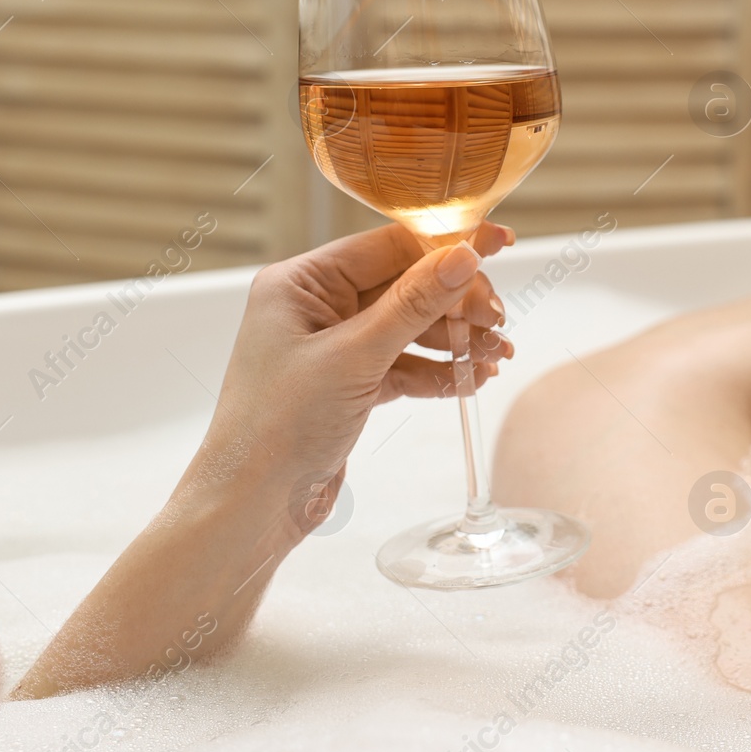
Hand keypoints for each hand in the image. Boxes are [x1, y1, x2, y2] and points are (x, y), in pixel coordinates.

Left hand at [187, 221, 513, 531]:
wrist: (253, 507)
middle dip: (456, 303)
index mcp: (300, 283)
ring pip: (409, 328)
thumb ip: (413, 304)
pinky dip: (437, 372)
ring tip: (495, 356)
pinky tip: (471, 380)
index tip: (497, 243)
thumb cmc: (278, 427)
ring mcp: (332, 347)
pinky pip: (403, 365)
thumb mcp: (354, 357)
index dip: (445, 245)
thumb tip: (463, 255)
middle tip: (497, 321)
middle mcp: (314, 307)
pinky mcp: (348, 385)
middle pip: (404, 286)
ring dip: (455, 340)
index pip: (386, 246)